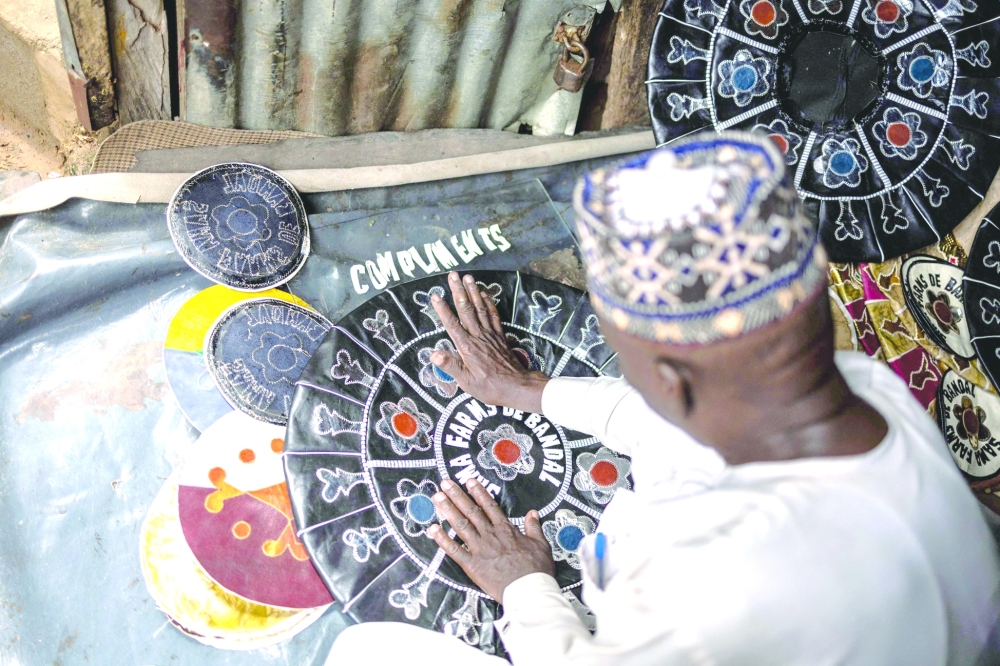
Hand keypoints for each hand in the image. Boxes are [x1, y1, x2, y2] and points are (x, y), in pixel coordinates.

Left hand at [429, 478, 554, 603]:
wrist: (529, 590)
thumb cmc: (536, 569)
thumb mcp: (541, 544)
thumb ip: (534, 527)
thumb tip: (533, 513)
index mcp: (505, 529)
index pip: (489, 506)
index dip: (478, 492)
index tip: (469, 480)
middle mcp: (490, 535)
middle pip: (471, 511)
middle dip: (457, 495)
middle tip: (445, 483)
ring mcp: (479, 549)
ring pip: (461, 525)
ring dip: (448, 510)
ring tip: (437, 498)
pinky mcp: (472, 565)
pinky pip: (454, 550)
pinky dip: (442, 540)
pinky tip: (432, 529)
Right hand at [431, 272, 548, 413]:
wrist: (516, 387)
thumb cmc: (489, 387)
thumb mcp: (466, 382)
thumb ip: (450, 366)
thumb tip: (433, 354)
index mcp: (467, 347)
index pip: (452, 324)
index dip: (443, 309)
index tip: (435, 295)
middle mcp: (478, 336)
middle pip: (466, 309)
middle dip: (458, 291)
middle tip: (452, 275)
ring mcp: (490, 334)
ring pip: (480, 308)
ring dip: (473, 291)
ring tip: (467, 277)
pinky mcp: (499, 335)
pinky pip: (493, 315)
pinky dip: (488, 302)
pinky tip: (484, 293)